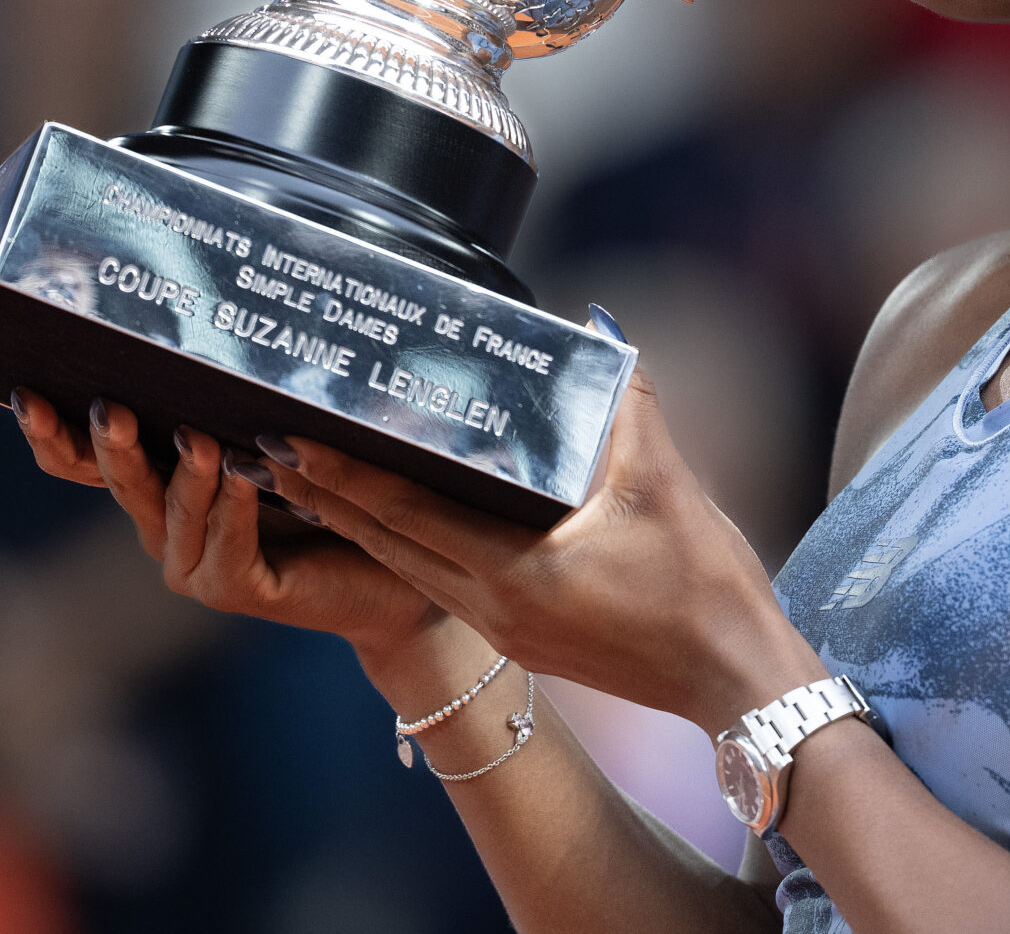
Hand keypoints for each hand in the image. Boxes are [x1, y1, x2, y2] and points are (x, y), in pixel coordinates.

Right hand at [9, 389, 443, 654]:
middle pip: (117, 483)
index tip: (26, 391)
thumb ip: (229, 397)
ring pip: (173, 512)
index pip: (83, 460)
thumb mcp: (266, 428)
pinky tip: (245, 477)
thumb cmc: (324, 482)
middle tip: (111, 407)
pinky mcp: (236, 588)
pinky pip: (228, 546)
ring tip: (198, 437)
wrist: (390, 563)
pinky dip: (235, 509)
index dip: (51, 433)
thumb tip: (199, 318)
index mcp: (156, 483)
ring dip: (185, 474)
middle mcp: (162, 525)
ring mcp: (193, 563)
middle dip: (110, 445)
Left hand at [260, 360, 825, 734]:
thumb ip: (627, 404)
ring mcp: (504, 628)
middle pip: (390, 543)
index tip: (296, 437)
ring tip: (311, 480)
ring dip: (360, 523)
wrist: (733, 678)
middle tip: (276, 447)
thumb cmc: (704, 588)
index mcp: (514, 573)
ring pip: (410, 566)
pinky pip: (442, 582)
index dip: (347, 474)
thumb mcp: (666, 485)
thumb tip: (599, 331)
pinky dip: (407, 545)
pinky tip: (397, 520)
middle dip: (330, 495)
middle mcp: (492, 608)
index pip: (408, 513)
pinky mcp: (523, 636)